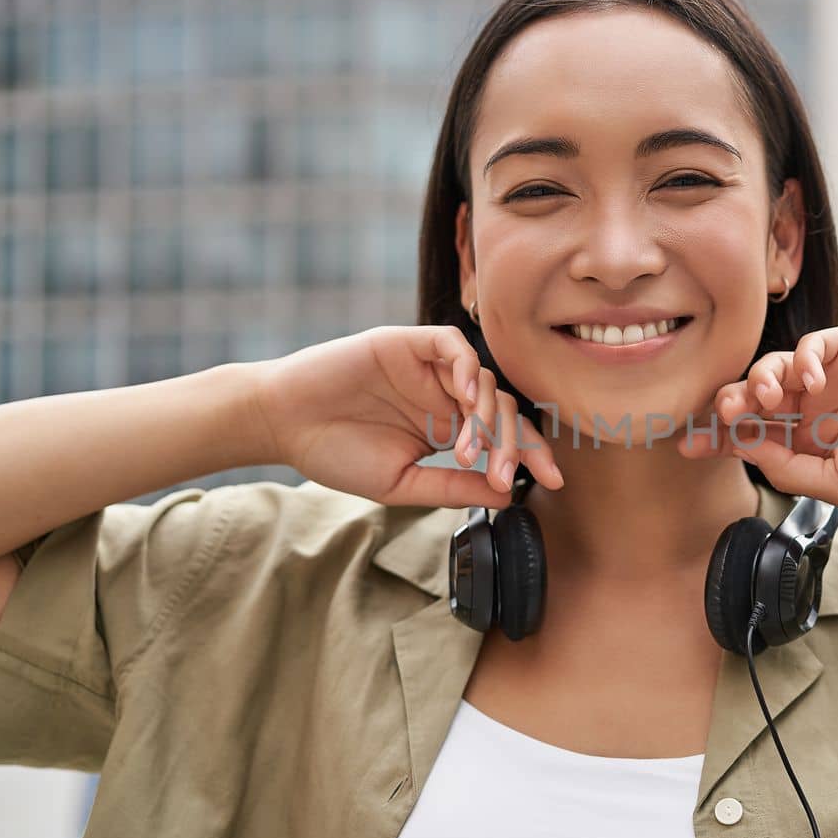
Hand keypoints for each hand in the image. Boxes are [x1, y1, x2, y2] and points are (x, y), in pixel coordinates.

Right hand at [247, 325, 563, 508]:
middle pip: (503, 408)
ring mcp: (428, 368)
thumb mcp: (403, 482)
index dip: (531, 454)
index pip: (503, 436)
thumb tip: (509, 494)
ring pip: (483, 379)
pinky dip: (466, 367)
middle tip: (503, 474)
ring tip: (467, 450)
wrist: (284, 424)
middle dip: (512, 443)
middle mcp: (444, 395)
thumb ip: (453, 487)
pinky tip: (462, 395)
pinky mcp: (408, 343)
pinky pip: (452, 345)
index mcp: (447, 428)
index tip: (553, 481)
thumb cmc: (336, 454)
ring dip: (486, 416)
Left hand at [679, 323, 837, 508]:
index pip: (751, 438)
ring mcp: (828, 374)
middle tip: (725, 414)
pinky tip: (811, 382)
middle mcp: (812, 408)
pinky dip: (800, 360)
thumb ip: (790, 470)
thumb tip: (746, 449)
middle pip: (751, 401)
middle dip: (729, 406)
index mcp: (807, 444)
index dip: (718, 438)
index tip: (687, 445)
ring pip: (771, 369)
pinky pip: (808, 345)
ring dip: (759, 381)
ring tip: (770, 399)